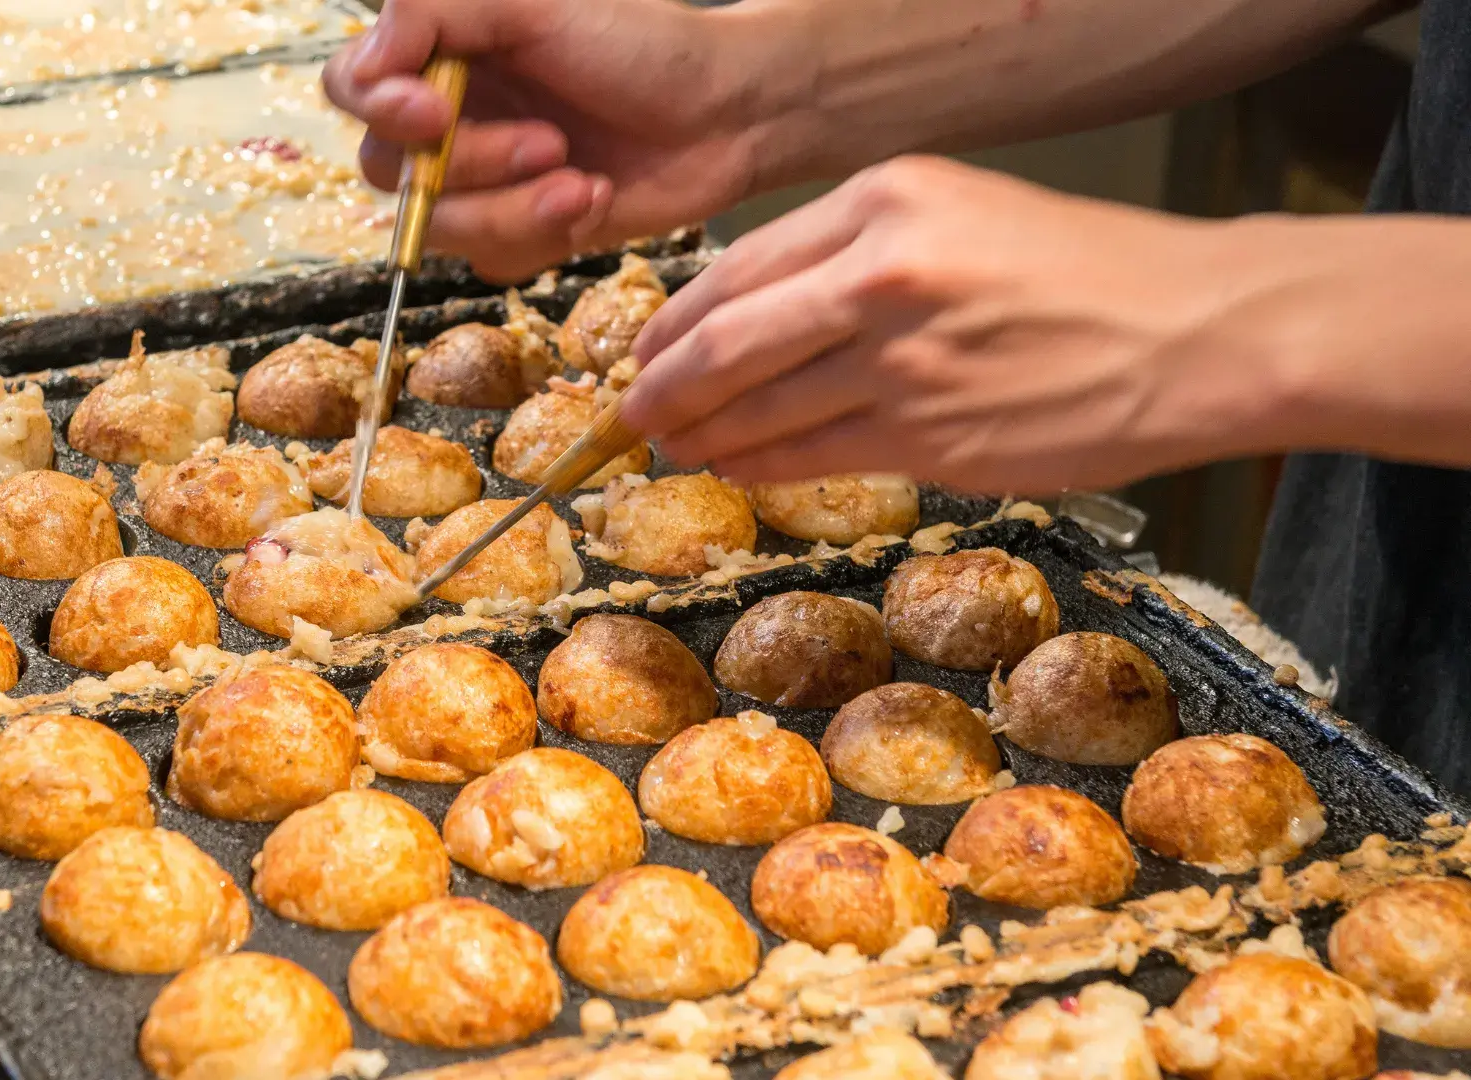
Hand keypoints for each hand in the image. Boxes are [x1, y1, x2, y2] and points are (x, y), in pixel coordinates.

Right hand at [321, 0, 771, 281]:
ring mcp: (482, 180)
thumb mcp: (533, 1)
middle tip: (551, 143)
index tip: (435, 113)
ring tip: (583, 181)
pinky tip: (593, 199)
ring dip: (516, 210)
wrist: (725, 115)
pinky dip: (545, 236)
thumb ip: (435, 10)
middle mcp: (448, 116)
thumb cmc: (640, 43)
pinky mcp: (518, 232)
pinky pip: (491, 260)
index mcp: (440, 49)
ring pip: (442, 228)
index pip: (351, 85)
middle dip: (475, 168)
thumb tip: (367, 68)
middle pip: (391, 170)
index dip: (380, 108)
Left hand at [620, 156, 1309, 493]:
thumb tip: (756, 316)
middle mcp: (883, 273)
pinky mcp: (931, 434)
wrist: (1202, 331)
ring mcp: (904, 359)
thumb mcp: (962, 216)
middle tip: (627, 415)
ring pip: (763, 409)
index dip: (674, 322)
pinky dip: (763, 467)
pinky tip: (741, 468)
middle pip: (727, 343)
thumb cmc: (1091, 273)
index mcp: (886, 201)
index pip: (739, 269)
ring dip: (705, 436)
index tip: (644, 351)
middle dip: (661, 388)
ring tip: (674, 448)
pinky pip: (815, 457)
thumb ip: (857, 256)